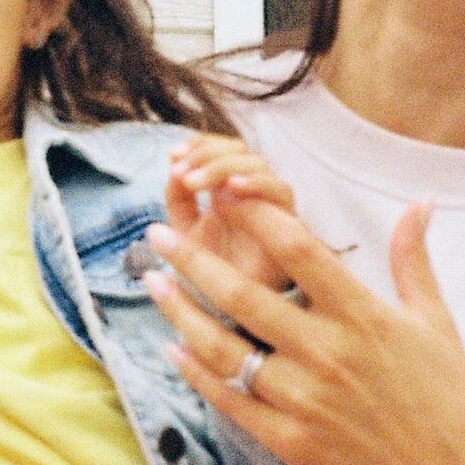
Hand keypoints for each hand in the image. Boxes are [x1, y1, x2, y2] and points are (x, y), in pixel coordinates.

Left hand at [141, 196, 464, 464]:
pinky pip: (229, 400)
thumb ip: (413, 258)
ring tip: (151, 283)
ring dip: (180, 313)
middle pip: (244, 294)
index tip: (223, 190)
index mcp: (363, 315)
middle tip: (156, 235)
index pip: (297, 248)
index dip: (255, 213)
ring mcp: (303, 400)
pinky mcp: (288, 440)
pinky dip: (195, 373)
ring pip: (224, 348)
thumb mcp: (436, 322)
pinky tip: (169, 347)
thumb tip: (419, 200)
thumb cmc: (446, 398)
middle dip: (193, 260)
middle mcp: (328, 353)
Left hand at [167, 135, 297, 290]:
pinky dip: (257, 184)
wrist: (226, 319)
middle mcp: (253, 197)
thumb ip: (179, 199)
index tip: (173, 157)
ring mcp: (273, 210)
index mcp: (229, 194)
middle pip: (242, 152)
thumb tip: (173, 165)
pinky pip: (283, 193)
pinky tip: (231, 187)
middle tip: (182, 174)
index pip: (223, 150)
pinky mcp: (291, 227)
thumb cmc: (207, 279)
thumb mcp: (184, 234)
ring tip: (194, 182)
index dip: (200, 145)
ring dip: (224, 166)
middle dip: (208, 155)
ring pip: (261, 167)